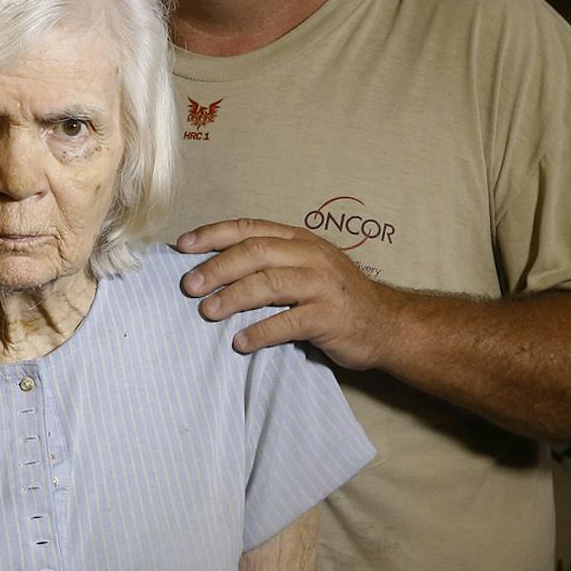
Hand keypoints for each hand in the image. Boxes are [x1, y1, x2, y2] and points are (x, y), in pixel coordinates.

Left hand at [178, 219, 393, 368]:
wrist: (387, 324)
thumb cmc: (337, 297)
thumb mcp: (307, 268)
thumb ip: (271, 263)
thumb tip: (213, 270)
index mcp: (300, 240)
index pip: (251, 228)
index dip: (214, 234)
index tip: (183, 247)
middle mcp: (310, 256)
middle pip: (255, 252)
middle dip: (217, 267)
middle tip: (190, 286)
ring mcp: (322, 285)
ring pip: (268, 283)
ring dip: (232, 297)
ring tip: (208, 311)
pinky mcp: (328, 317)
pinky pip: (287, 322)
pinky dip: (260, 332)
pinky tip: (240, 342)